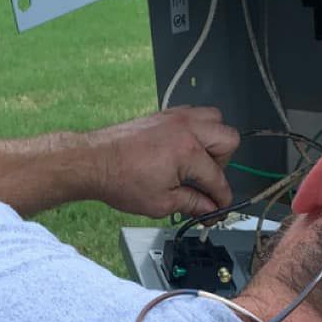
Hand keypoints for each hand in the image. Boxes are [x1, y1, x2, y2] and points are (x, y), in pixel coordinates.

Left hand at [93, 107, 240, 217]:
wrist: (93, 161)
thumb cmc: (120, 179)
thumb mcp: (160, 203)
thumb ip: (191, 204)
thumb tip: (208, 208)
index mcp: (188, 152)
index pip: (218, 178)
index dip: (221, 198)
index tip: (218, 208)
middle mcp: (186, 129)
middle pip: (228, 140)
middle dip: (222, 164)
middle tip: (206, 180)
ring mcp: (176, 118)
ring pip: (215, 119)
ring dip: (213, 140)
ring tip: (197, 161)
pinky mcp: (165, 114)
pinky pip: (194, 113)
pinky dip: (196, 129)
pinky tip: (183, 147)